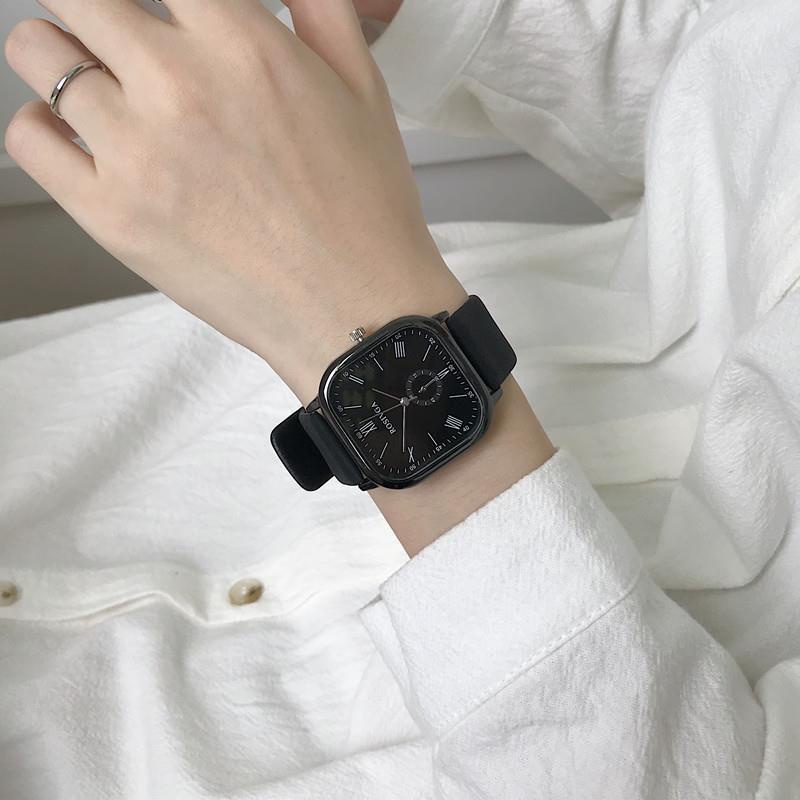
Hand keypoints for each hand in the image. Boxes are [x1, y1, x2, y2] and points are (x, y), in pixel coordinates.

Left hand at [4, 0, 462, 403]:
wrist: (355, 309)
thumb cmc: (365, 212)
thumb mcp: (363, 89)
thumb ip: (318, 8)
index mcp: (242, 44)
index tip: (160, 15)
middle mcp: (178, 85)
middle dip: (97, 9)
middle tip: (117, 34)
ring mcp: (135, 151)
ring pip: (35, 51)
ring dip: (61, 56)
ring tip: (99, 86)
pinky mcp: (109, 215)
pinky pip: (26, 137)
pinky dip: (42, 125)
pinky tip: (80, 137)